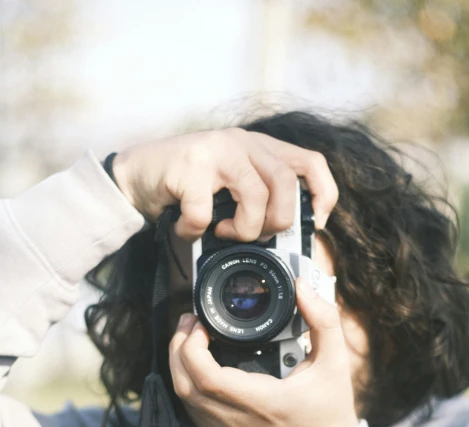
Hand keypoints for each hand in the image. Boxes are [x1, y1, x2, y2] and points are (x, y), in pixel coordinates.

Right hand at [111, 129, 337, 235]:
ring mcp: (216, 151)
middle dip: (276, 222)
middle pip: (286, 184)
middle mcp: (243, 142)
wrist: (136, 173)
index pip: (311, 163)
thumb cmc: (189, 185)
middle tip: (256, 234)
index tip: (315, 222)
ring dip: (242, 229)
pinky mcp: (189, 167)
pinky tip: (188, 229)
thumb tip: (288, 233)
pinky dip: (195, 231)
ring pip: (255, 196)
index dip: (323, 194)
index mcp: (261, 147)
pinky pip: (204, 213)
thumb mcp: (232, 183)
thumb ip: (259, 195)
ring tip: (223, 233)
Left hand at [169, 278, 358, 426]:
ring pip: (183, 398)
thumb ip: (323, 320)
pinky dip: (188, 382)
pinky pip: (192, 409)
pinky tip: (197, 364)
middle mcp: (238, 422)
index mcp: (263, 402)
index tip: (200, 323)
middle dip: (178, 348)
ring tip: (190, 337)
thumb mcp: (335, 362)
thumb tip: (302, 287)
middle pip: (185, 385)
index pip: (208, 378)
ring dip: (180, 364)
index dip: (192, 347)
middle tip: (190, 322)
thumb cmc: (329, 408)